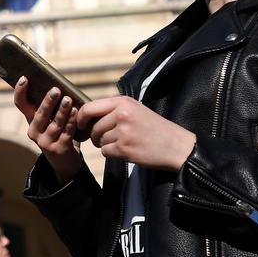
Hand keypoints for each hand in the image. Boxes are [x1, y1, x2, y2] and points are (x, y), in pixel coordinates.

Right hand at [13, 78, 83, 183]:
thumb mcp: (49, 122)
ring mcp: (45, 142)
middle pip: (39, 114)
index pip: (21, 104)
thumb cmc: (58, 134)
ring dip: (62, 111)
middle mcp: (34, 132)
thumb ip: (50, 108)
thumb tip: (56, 84)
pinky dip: (71, 121)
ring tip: (68, 100)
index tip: (24, 78)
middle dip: (48, 102)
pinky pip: (66, 132)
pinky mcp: (59, 149)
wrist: (64, 162)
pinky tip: (76, 112)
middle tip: (55, 90)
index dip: (20, 91)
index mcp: (30, 122)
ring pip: (54, 124)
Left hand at [77, 96, 196, 171]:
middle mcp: (122, 115)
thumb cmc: (155, 128)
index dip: (81, 117)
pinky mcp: (124, 149)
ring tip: (122, 143)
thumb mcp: (136, 109)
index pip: (90, 107)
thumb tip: (88, 114)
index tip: (81, 124)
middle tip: (105, 139)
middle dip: (95, 135)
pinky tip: (125, 151)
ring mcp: (123, 132)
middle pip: (94, 127)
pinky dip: (111, 154)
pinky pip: (105, 152)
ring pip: (99, 141)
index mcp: (123, 102)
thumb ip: (114, 109)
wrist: (176, 146)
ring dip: (106, 145)